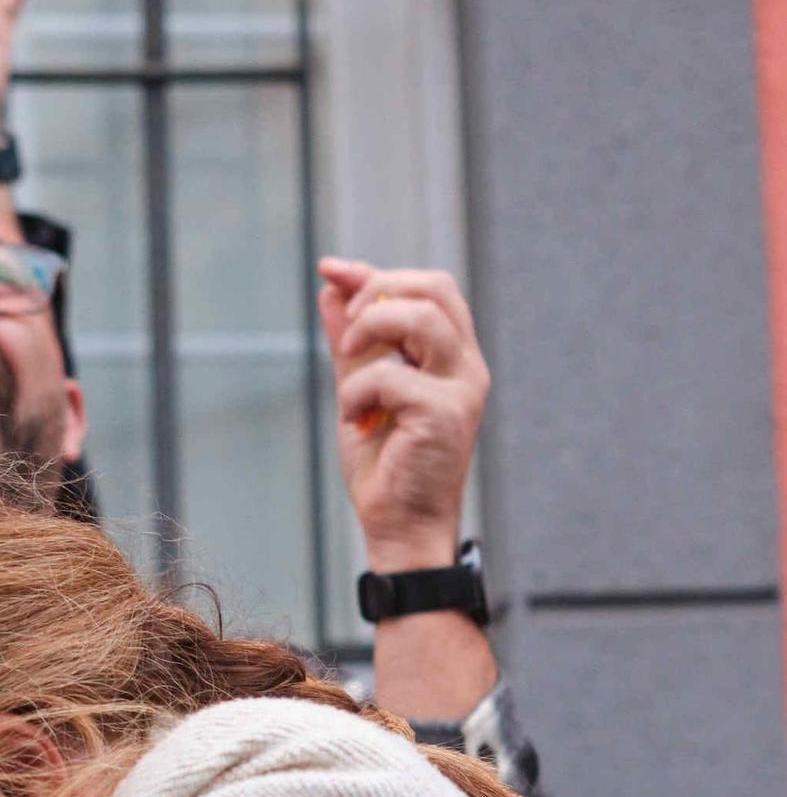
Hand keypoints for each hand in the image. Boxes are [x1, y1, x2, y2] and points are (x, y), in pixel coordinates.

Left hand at [318, 259, 491, 571]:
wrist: (398, 526)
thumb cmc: (385, 464)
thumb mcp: (360, 389)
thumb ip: (351, 343)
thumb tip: (330, 289)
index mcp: (452, 356)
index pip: (429, 288)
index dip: (376, 272)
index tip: (330, 270)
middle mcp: (466, 366)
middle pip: (434, 287)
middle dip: (378, 292)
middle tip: (348, 332)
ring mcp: (461, 389)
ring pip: (421, 316)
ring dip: (370, 329)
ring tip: (350, 365)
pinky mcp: (444, 414)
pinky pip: (390, 375)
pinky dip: (356, 394)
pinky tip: (355, 422)